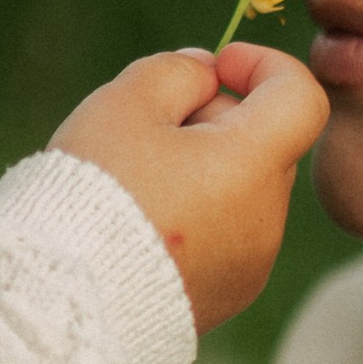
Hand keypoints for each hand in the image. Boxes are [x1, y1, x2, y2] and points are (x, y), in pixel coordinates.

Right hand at [51, 40, 326, 330]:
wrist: (62, 297)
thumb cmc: (94, 191)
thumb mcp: (124, 104)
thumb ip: (175, 72)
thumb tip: (206, 75)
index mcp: (251, 166)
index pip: (301, 97)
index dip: (263, 66)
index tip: (215, 69)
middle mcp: (266, 219)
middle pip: (265, 144)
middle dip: (216, 121)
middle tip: (147, 131)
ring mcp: (251, 264)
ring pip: (244, 192)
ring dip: (204, 172)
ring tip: (137, 186)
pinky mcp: (228, 296)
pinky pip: (228, 237)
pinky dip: (198, 219)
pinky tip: (142, 227)